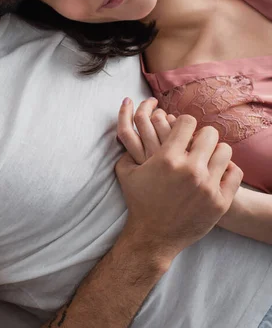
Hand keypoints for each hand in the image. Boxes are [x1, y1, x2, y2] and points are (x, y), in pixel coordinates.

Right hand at [115, 109, 242, 263]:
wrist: (152, 238)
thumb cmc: (139, 203)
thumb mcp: (126, 172)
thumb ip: (127, 147)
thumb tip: (125, 130)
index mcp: (167, 158)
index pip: (188, 122)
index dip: (184, 123)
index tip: (183, 130)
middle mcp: (189, 170)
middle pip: (210, 133)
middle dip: (202, 136)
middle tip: (197, 143)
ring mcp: (207, 186)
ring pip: (225, 151)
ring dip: (216, 152)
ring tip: (208, 158)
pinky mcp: (220, 202)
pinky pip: (235, 173)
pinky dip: (228, 170)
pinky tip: (218, 173)